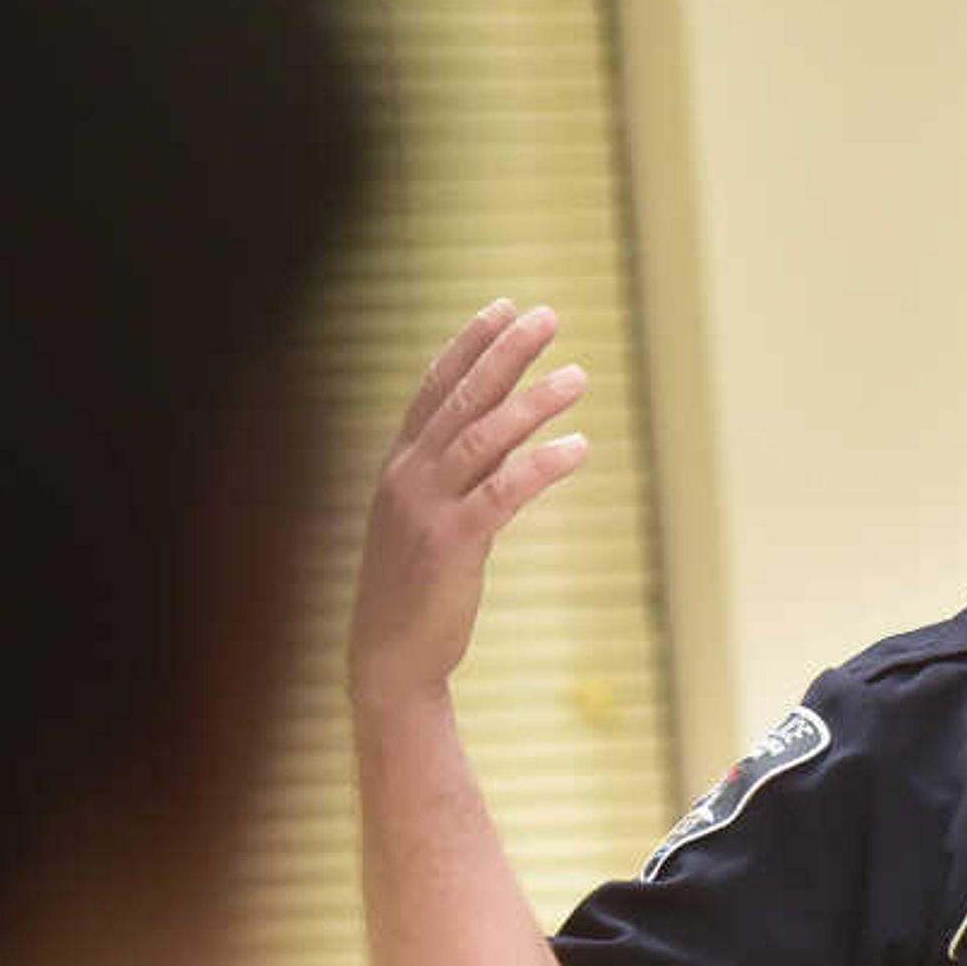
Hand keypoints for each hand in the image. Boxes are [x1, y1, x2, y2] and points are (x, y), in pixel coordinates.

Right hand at [347, 300, 589, 705]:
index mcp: (398, 464)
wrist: (388, 659)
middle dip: (506, 352)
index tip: (503, 306)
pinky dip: (541, 465)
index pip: (435, 387)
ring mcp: (425, 508)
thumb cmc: (413, 587)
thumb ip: (454, 471)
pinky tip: (578, 446)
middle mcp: (407, 476)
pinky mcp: (452, 545)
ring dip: (533, 401)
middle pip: (462, 398)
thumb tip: (498, 428)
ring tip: (578, 375)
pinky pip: (503, 492)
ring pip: (483, 437)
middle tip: (549, 317)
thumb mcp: (424, 516)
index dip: (469, 343)